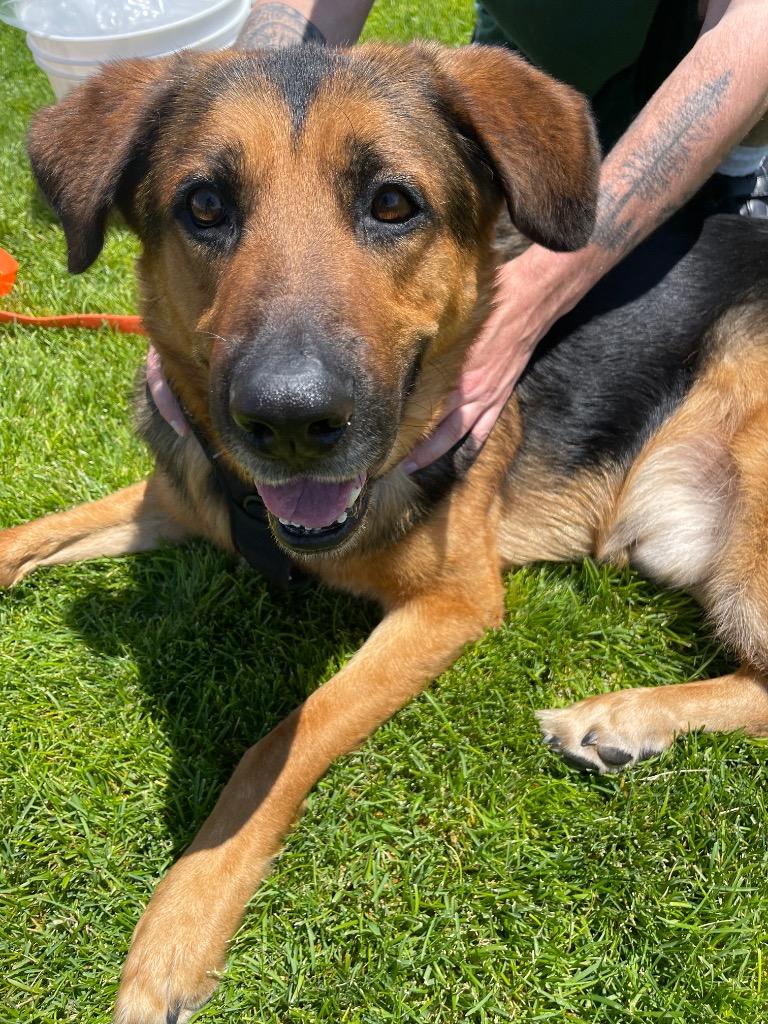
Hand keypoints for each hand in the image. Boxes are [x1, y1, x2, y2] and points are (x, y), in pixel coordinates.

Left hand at [402, 246, 581, 472]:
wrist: (530, 302)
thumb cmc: (488, 305)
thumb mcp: (450, 322)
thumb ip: (429, 343)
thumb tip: (400, 350)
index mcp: (453, 373)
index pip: (420, 408)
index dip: (401, 425)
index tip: (380, 434)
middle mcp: (469, 392)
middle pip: (436, 430)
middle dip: (414, 449)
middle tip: (392, 463)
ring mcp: (487, 398)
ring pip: (457, 436)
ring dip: (436, 453)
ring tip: (415, 467)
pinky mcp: (501, 398)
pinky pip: (484, 431)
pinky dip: (470, 447)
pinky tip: (460, 460)